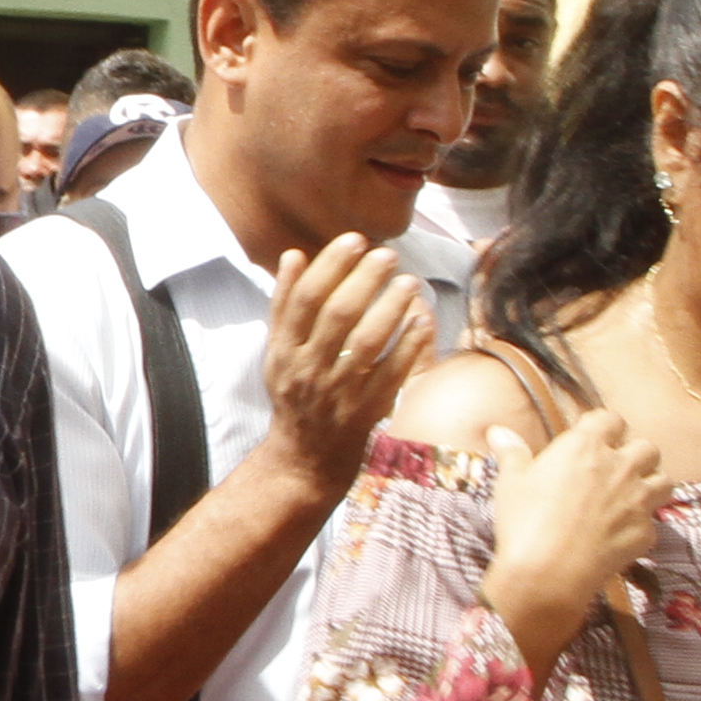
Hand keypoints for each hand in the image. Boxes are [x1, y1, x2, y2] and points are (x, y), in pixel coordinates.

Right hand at [254, 231, 436, 494]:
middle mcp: (307, 370)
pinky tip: (422, 320)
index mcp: (284, 351)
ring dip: (390, 307)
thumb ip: (283, 305)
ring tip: (409, 281)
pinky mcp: (365, 412)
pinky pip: (392, 373)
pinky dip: (408, 344)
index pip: (304, 299)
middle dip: (364, 280)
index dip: (330, 266)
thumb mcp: (278, 353)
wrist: (303, 460)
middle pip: (336, 315)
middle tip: (388, 254)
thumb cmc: (295, 397)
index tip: (354, 240)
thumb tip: (293, 255)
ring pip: (365, 342)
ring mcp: (337, 393)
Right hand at [479, 405, 668, 670]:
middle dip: (635, 455)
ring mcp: (638, 500)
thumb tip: (498, 431)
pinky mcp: (645, 532)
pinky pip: (653, 522)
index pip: (611, 419)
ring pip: (664, 481)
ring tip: (632, 495)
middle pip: (647, 448)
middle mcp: (619, 466)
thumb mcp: (511, 482)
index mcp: (586, 446)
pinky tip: (620, 533)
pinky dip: (640, 525)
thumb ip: (512, 452)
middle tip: (616, 469)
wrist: (547, 572)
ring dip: (651, 484)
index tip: (593, 438)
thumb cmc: (524, 521)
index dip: (604, 427)